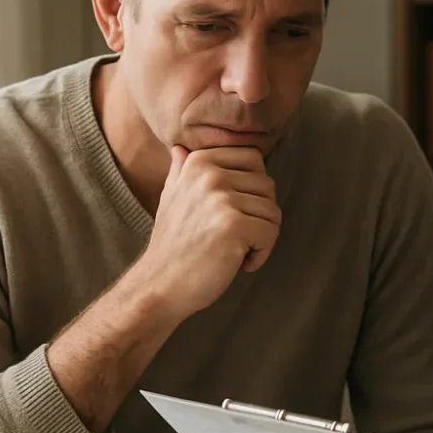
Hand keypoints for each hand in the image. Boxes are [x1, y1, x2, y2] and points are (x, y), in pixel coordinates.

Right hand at [135, 145, 281, 321]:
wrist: (160, 284)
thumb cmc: (173, 245)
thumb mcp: (171, 198)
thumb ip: (181, 171)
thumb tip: (181, 148)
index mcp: (199, 162)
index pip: (254, 159)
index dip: (253, 189)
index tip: (234, 213)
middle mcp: (210, 174)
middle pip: (267, 186)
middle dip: (260, 215)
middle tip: (237, 237)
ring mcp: (221, 199)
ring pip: (272, 211)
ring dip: (261, 237)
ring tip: (235, 251)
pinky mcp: (234, 225)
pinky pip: (271, 232)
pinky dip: (262, 253)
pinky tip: (240, 263)